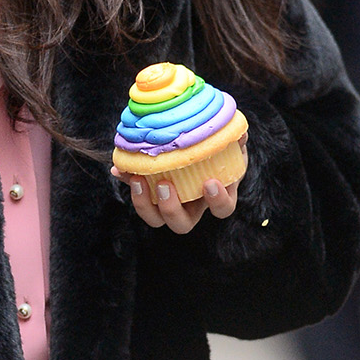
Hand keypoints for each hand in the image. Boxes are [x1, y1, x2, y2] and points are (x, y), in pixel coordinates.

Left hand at [111, 136, 247, 234]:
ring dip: (143, 203)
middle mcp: (191, 207)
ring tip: (138, 179)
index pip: (222, 209)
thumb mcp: (228, 144)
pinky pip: (137, 193)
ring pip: (155, 218)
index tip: (210, 183)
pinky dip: (127, 180)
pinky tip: (119, 169)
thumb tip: (240, 135)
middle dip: (171, 209)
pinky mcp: (148, 192)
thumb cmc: (217, 149)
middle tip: (165, 185)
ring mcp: (168, 203)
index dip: (218, 201)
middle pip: (181, 224)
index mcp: (215, 197)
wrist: (197, 144)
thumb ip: (234, 140)